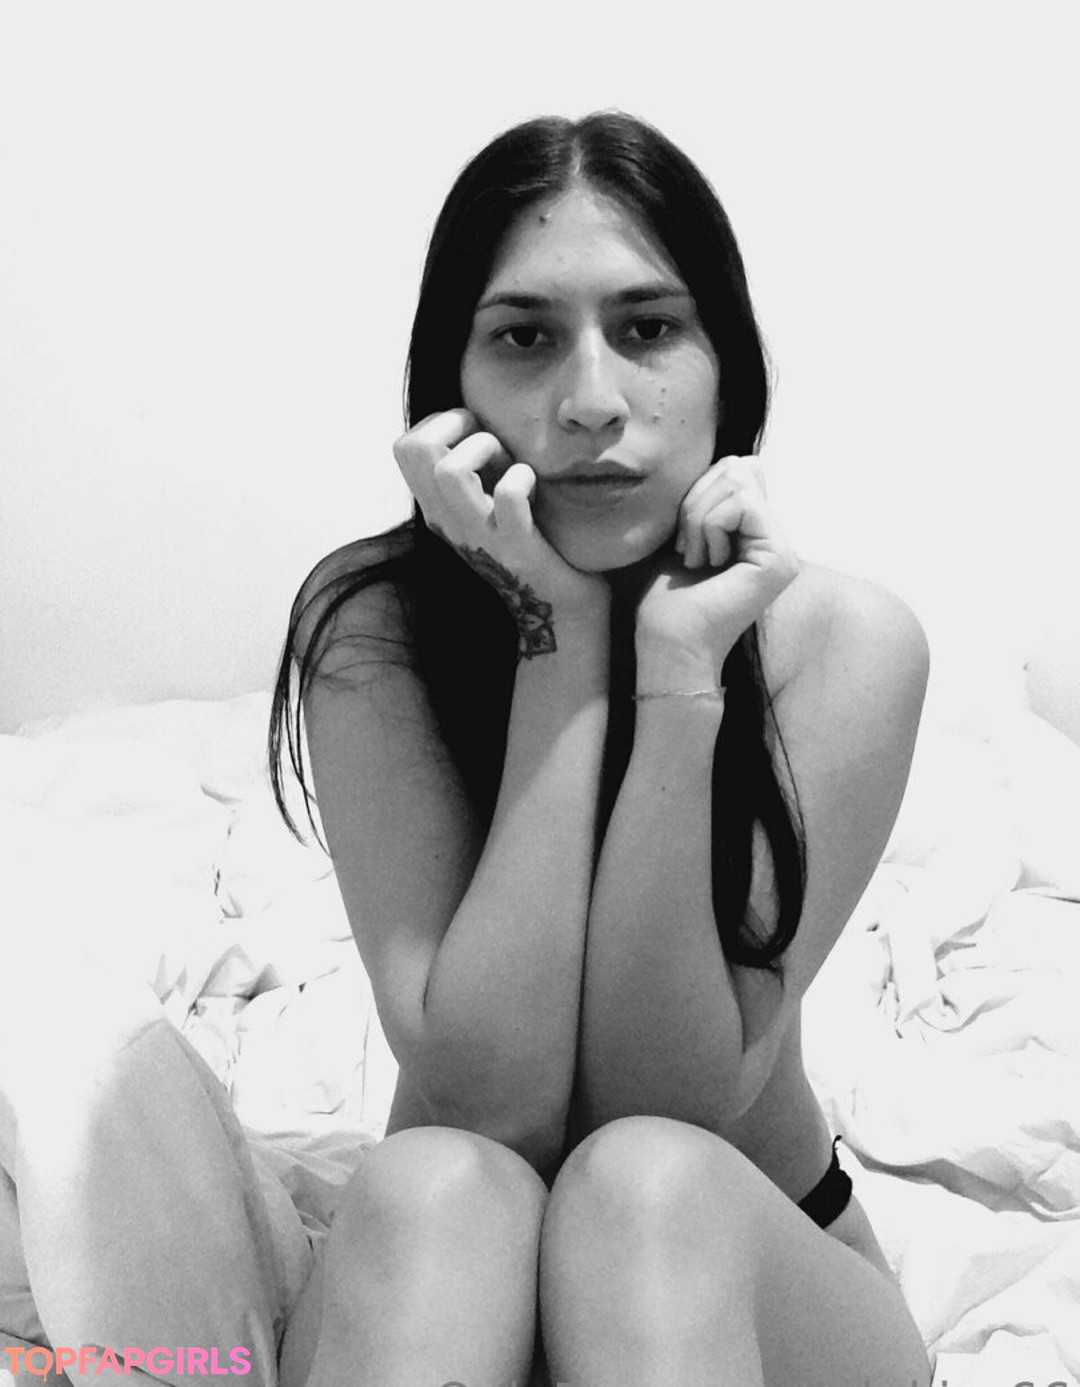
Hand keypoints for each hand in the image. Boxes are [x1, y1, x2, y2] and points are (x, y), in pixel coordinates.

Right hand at [393, 409, 608, 653]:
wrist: (559, 610)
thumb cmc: (532, 544)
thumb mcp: (489, 503)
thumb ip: (475, 469)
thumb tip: (476, 419)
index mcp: (437, 509)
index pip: (404, 446)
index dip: (441, 423)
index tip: (475, 436)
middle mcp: (448, 522)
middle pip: (414, 448)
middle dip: (457, 423)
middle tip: (490, 443)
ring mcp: (479, 536)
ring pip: (449, 470)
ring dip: (485, 447)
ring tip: (509, 463)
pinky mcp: (517, 548)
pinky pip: (509, 495)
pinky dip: (524, 477)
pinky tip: (534, 486)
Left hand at [635, 456, 798, 685]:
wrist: (668, 645)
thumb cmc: (668, 598)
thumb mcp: (686, 531)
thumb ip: (711, 497)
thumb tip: (734, 461)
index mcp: (757, 533)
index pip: (737, 467)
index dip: (700, 490)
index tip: (685, 538)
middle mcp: (777, 540)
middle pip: (737, 466)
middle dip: (696, 502)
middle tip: (689, 551)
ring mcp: (783, 550)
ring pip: (738, 480)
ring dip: (698, 519)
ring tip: (697, 560)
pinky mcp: (780, 558)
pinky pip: (741, 503)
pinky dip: (709, 527)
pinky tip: (707, 565)